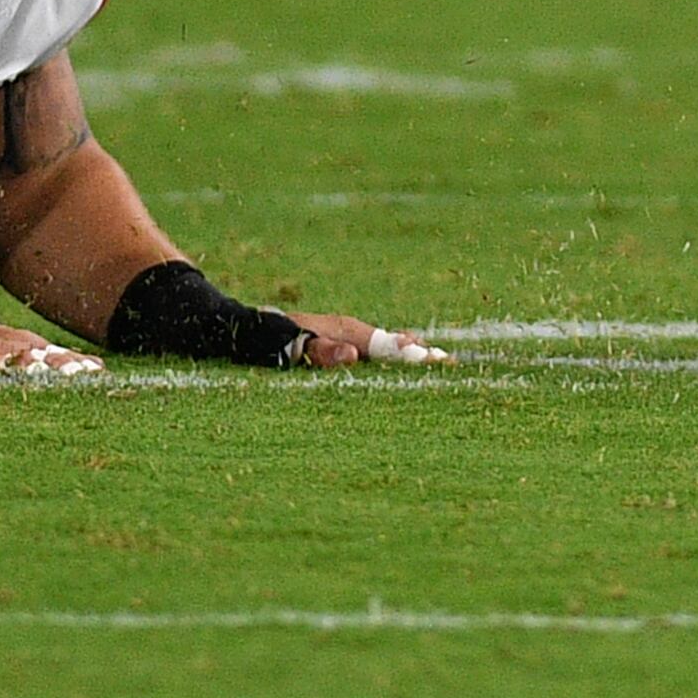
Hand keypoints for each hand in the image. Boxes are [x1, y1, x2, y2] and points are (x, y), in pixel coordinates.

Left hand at [283, 311, 450, 369]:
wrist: (248, 328)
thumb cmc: (270, 338)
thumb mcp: (293, 345)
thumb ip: (322, 350)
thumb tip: (353, 356)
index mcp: (348, 330)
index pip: (389, 344)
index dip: (413, 354)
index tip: (438, 360)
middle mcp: (352, 332)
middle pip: (392, 344)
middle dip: (419, 353)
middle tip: (449, 362)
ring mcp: (346, 339)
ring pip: (383, 349)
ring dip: (406, 357)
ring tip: (433, 364)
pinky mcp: (337, 348)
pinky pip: (370, 355)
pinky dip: (389, 360)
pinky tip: (396, 368)